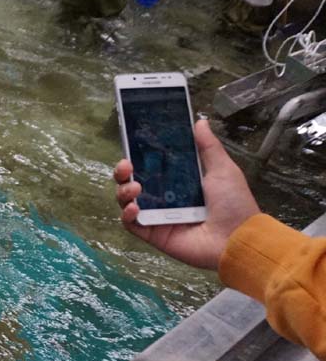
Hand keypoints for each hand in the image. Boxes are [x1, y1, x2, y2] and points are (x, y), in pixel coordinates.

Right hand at [113, 120, 259, 270]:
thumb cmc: (233, 203)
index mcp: (179, 180)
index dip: (138, 156)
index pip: (151, 165)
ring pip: (127, 201)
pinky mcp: (153, 234)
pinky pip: (132, 224)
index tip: (132, 145)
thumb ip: (208, 146)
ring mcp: (157, 216)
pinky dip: (127, 215)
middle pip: (132, 181)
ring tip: (136, 188)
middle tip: (126, 166)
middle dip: (123, 172)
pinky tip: (134, 208)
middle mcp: (164, 197)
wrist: (237, 239)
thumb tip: (199, 121)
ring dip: (124, 191)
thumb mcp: (223, 169)